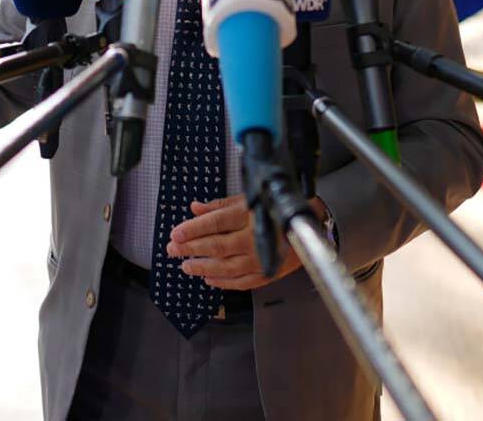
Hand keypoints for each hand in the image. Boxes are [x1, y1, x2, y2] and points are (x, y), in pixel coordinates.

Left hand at [167, 194, 328, 289]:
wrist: (309, 226)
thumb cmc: (274, 209)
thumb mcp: (248, 200)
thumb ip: (220, 205)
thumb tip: (195, 208)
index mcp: (248, 215)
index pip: (215, 222)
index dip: (193, 229)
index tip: (175, 233)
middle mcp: (253, 238)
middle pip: (216, 246)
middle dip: (191, 249)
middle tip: (173, 250)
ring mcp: (260, 258)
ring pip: (225, 267)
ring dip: (202, 267)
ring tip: (186, 266)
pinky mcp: (267, 273)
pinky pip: (240, 282)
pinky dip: (222, 282)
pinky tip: (208, 278)